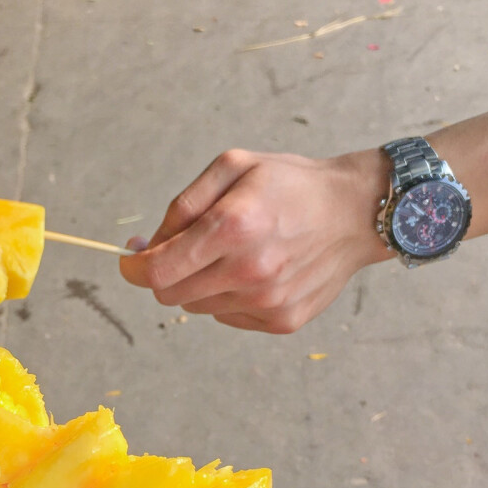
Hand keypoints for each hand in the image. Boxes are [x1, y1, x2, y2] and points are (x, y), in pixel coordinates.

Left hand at [119, 147, 391, 333]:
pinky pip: (228, 317)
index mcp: (234, 226)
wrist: (356, 212)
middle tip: (185, 248)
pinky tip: (256, 270)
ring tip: (233, 253)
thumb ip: (182, 206)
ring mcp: (268, 302)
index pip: (158, 271)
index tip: (131, 259)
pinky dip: (229, 297)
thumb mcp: (233, 166)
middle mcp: (250, 271)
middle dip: (166, 273)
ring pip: (198, 306)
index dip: (133, 268)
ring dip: (201, 283)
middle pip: (171, 294)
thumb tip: (143, 246)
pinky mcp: (282, 321)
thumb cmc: (290, 184)